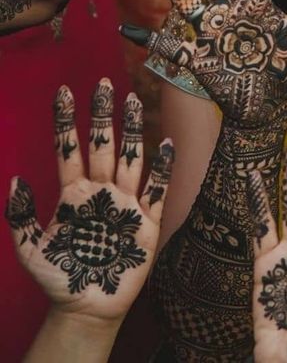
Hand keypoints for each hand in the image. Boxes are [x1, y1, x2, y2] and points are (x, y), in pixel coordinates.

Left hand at [5, 79, 173, 321]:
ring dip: (132, 131)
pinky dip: (162, 168)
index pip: (69, 148)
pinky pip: (156, 188)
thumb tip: (15, 180)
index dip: (66, 121)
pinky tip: (165, 145)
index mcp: (74, 194)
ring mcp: (126, 203)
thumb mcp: (30, 250)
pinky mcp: (147, 221)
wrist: (88, 308)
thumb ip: (20, 217)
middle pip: (103, 144)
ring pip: (130, 158)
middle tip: (102, 84)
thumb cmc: (60, 279)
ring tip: (132, 101)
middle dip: (102, 115)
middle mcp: (101, 191)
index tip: (64, 92)